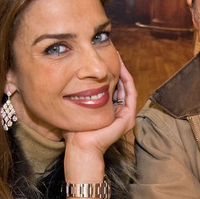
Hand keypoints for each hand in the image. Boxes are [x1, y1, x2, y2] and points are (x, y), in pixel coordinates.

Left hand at [62, 54, 136, 180]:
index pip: (113, 87)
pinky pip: (131, 93)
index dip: (110, 72)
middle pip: (122, 85)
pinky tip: (120, 68)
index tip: (103, 57)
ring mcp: (126, 115)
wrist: (80, 147)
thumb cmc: (75, 131)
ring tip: (118, 56)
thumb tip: (68, 80)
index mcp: (110, 111)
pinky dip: (127, 79)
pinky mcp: (128, 117)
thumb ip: (78, 96)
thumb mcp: (77, 107)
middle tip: (113, 52)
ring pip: (128, 87)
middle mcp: (120, 112)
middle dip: (117, 68)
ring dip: (123, 70)